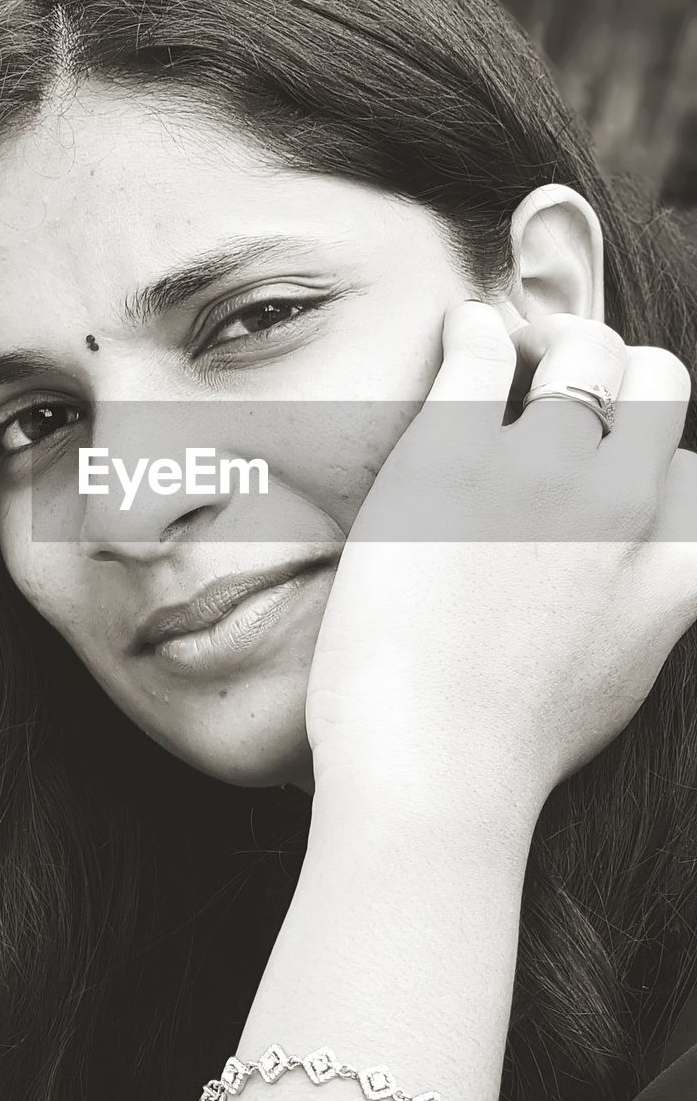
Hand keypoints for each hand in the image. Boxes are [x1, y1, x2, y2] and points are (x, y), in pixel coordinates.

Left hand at [305, 299, 696, 814]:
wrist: (430, 768)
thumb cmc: (513, 740)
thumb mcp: (626, 669)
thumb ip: (650, 595)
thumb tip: (650, 556)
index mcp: (678, 558)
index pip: (694, 461)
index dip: (651, 454)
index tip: (609, 459)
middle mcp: (625, 501)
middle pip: (655, 379)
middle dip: (613, 377)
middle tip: (556, 390)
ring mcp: (540, 472)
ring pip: (581, 350)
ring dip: (546, 346)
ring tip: (507, 363)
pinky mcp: (450, 456)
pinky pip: (480, 347)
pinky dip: (473, 331)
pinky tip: (459, 338)